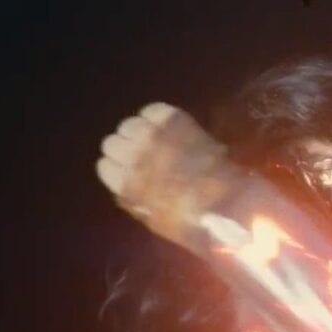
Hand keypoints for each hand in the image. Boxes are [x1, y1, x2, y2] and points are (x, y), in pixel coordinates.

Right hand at [95, 102, 234, 247]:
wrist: (227, 203)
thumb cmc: (191, 221)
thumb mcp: (154, 220)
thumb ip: (134, 201)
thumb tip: (124, 189)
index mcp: (126, 184)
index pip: (104, 166)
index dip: (116, 169)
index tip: (126, 172)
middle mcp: (134, 156)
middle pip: (112, 142)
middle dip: (124, 149)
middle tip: (140, 155)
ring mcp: (153, 136)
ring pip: (130, 125)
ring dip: (138, 132)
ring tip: (152, 140)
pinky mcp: (174, 121)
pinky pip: (153, 111)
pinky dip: (156, 117)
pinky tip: (163, 127)